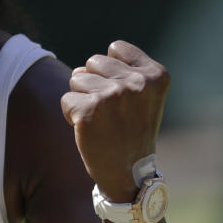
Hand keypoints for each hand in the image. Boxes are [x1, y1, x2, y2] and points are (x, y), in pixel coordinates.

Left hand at [60, 41, 169, 202]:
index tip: (124, 96)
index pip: (116, 48)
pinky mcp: (90, 110)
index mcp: (156, 75)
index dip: (111, 70)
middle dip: (94, 83)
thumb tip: (79, 69)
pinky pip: (66, 99)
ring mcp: (113, 95)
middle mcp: (137, 83)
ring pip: (76, 78)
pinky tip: (89, 129)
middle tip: (110, 112)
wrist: (129, 175)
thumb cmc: (131, 131)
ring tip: (100, 120)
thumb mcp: (141, 96)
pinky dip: (71, 114)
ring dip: (81, 98)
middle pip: (93, 61)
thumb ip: (118, 72)